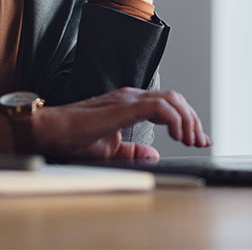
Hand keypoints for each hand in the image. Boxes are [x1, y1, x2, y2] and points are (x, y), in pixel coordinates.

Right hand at [34, 88, 210, 159]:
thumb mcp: (110, 150)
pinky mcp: (124, 106)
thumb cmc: (73, 138)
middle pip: (176, 99)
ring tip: (190, 140)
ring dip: (187, 120)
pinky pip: (160, 106)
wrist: (51, 132)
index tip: (199, 140)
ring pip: (173, 99)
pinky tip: (177, 136)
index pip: (169, 106)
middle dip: (193, 121)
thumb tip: (154, 153)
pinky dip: (175, 120)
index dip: (188, 122)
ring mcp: (128, 99)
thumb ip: (133, 151)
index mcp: (130, 104)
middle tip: (200, 142)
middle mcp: (132, 97)